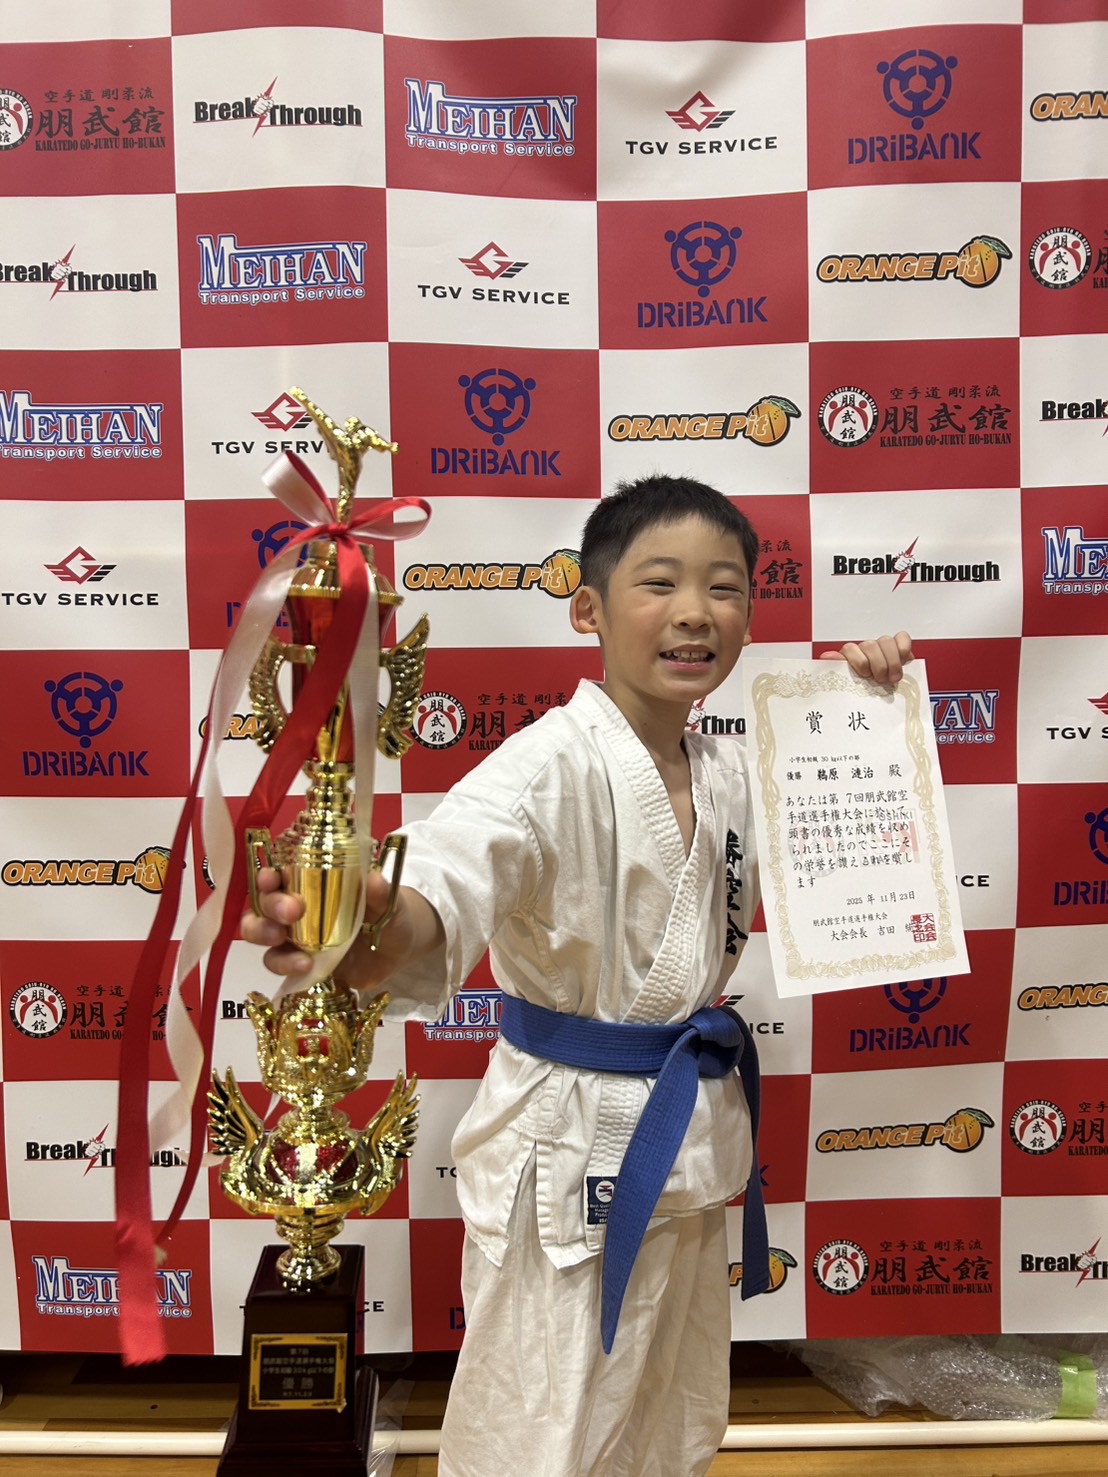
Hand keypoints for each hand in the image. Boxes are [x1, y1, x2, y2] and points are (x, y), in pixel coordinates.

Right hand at [240, 867, 440, 993]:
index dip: (267, 876)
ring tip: (298, 952)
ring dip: (270, 942)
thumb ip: (381, 893)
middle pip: (264, 905)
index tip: (271, 878)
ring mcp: (295, 938)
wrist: (399, 950)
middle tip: (292, 912)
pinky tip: (305, 967)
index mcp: (311, 883)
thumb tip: (373, 879)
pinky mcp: (300, 964)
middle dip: (270, 907)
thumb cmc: (389, 914)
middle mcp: (296, 909)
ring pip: (262, 936)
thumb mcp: (390, 902)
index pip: (278, 874)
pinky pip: (280, 966)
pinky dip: (286, 967)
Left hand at [821, 630, 912, 684]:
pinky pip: (902, 638)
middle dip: (878, 665)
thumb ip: (837, 669)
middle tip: (881, 680)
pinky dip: (904, 649)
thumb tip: (827, 657)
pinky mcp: (898, 645)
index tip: (865, 675)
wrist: (879, 693)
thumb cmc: (862, 689)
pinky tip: (904, 662)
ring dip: (892, 661)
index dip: (859, 662)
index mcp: (849, 656)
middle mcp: (865, 648)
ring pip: (886, 641)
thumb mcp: (847, 684)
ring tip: (893, 677)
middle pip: (870, 645)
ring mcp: (881, 645)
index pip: (850, 648)